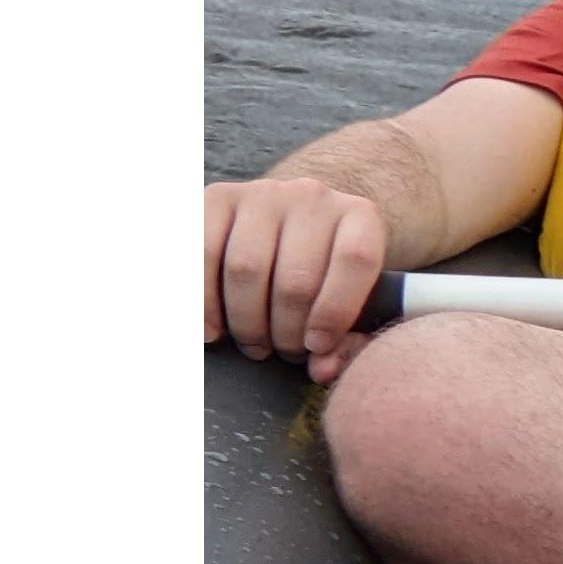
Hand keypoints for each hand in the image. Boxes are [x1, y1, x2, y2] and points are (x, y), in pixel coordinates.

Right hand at [207, 176, 390, 381]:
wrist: (293, 222)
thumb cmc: (327, 274)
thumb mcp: (354, 301)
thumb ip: (351, 341)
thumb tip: (321, 369)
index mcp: (360, 217)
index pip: (355, 259)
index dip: (336, 312)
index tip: (316, 346)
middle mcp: (313, 197)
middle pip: (295, 278)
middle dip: (286, 332)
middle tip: (282, 351)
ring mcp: (263, 194)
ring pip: (246, 269)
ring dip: (246, 322)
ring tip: (254, 343)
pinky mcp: (217, 198)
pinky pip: (202, 254)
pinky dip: (203, 302)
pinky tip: (213, 329)